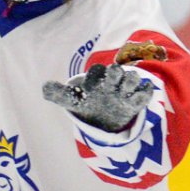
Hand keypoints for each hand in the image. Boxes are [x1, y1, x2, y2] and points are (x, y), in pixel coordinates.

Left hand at [41, 62, 156, 132]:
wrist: (105, 120)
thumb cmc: (88, 104)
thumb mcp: (72, 101)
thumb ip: (59, 94)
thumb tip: (44, 87)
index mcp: (97, 79)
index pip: (98, 71)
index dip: (96, 75)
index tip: (91, 88)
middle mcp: (112, 82)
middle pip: (117, 70)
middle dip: (115, 74)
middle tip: (111, 83)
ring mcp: (125, 91)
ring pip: (133, 78)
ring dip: (130, 83)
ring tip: (124, 94)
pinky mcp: (136, 102)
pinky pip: (145, 93)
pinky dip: (144, 94)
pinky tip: (136, 99)